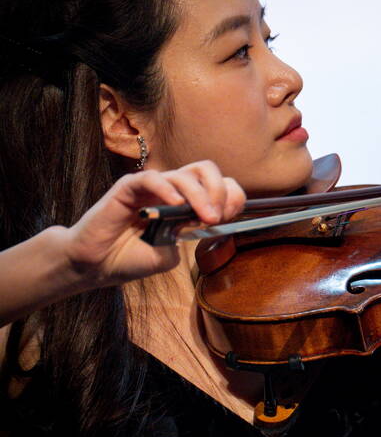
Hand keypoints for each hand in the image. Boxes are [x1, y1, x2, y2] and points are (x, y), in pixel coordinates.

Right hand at [62, 161, 244, 287]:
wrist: (94, 266)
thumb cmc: (129, 259)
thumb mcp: (169, 255)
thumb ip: (187, 237)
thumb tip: (208, 221)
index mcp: (184, 204)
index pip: (218, 186)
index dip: (230, 198)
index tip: (230, 218)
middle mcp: (170, 191)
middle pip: (205, 170)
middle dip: (219, 190)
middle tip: (217, 216)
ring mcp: (150, 187)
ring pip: (184, 174)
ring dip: (200, 195)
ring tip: (204, 218)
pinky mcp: (128, 187)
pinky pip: (152, 179)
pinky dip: (167, 189)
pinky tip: (175, 204)